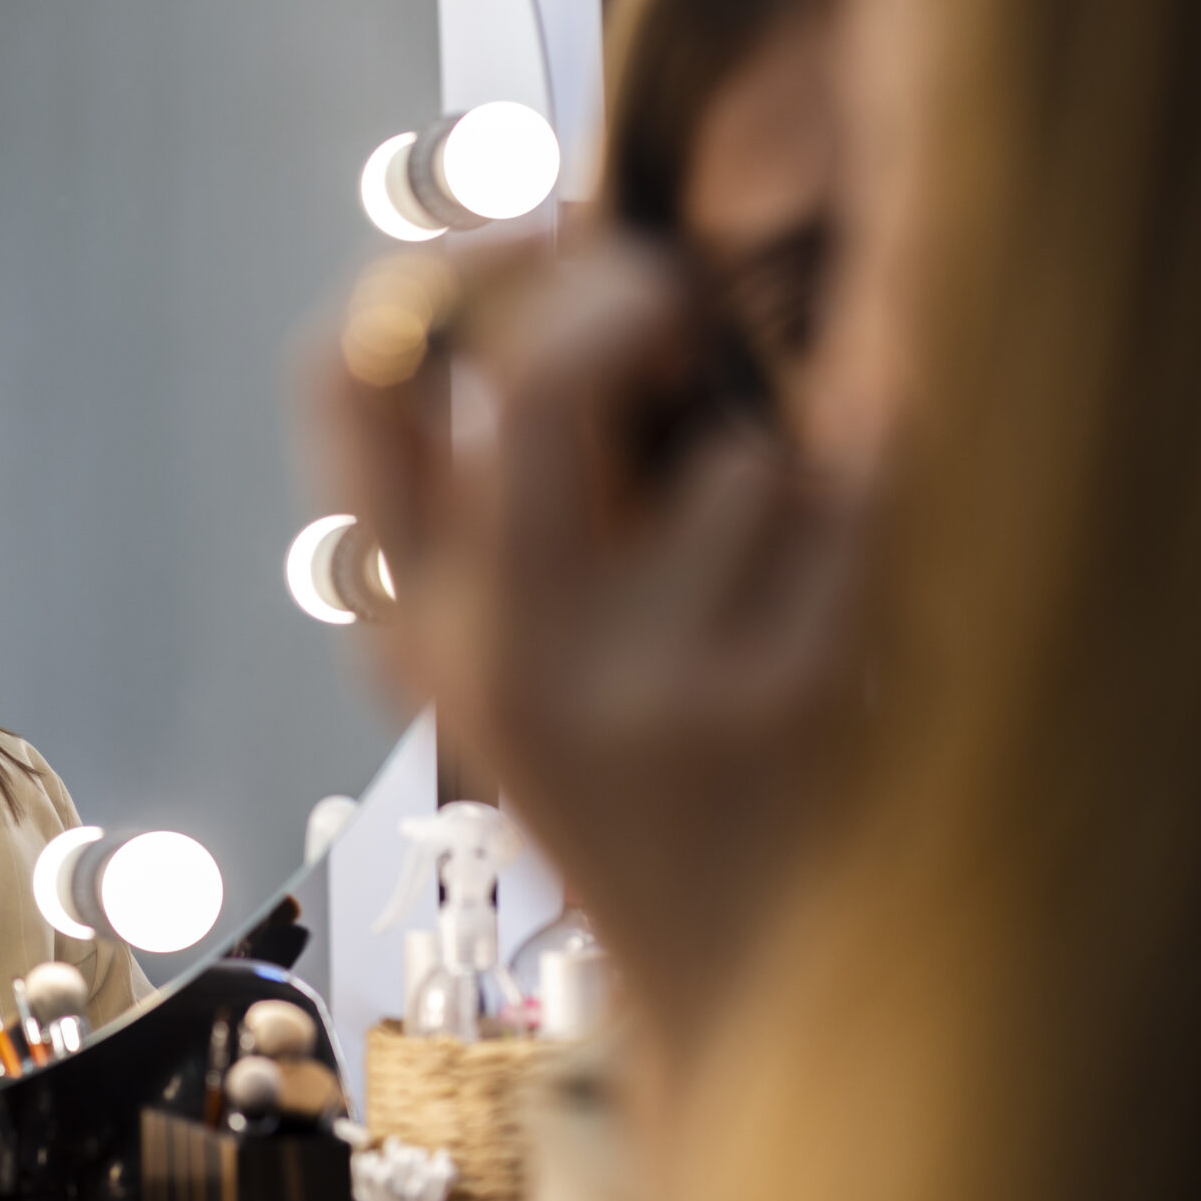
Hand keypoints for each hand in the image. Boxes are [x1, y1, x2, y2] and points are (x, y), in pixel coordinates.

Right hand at [319, 236, 873, 1049]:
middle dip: (628, 294)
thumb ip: (493, 476)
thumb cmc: (625, 756)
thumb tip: (570, 253)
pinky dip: (858, 527)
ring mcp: (635, 682)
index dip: (441, 260)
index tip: (533, 230)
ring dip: (772, 479)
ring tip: (756, 579)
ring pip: (739, 455)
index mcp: (399, 612)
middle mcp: (487, 647)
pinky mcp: (775, 706)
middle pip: (545, 370)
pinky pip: (844, 510)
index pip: (341, 375)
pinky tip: (826, 609)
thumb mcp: (500, 636)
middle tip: (671, 305)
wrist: (725, 969)